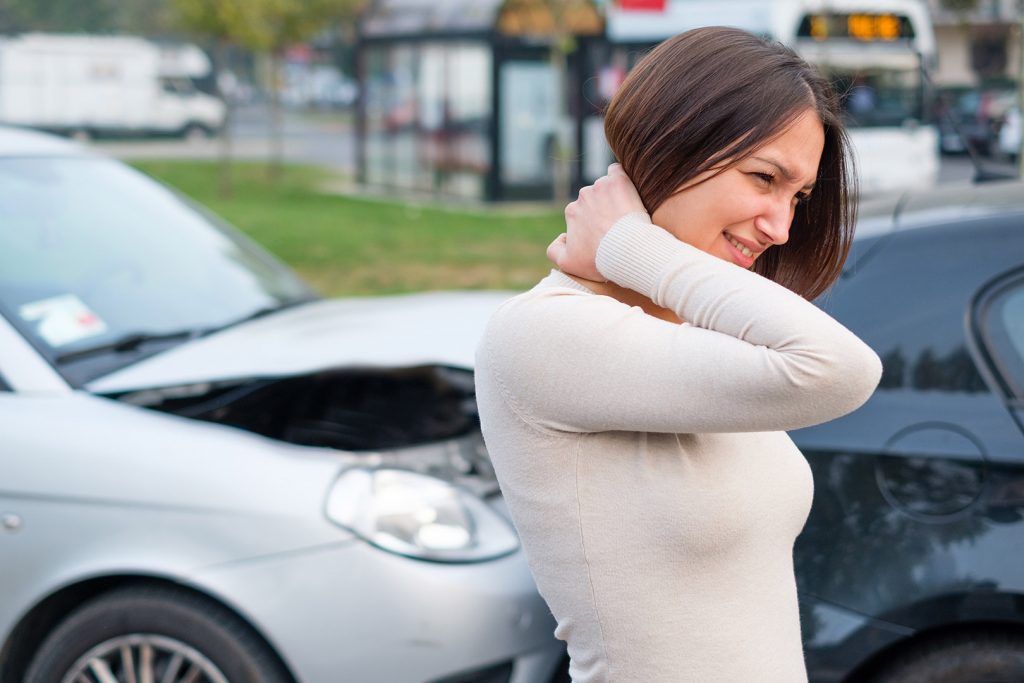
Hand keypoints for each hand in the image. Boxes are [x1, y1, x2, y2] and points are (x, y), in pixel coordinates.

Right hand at [547, 163, 647, 280]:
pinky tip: (628, 190)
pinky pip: (618, 172)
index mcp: (572, 211)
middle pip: (594, 199)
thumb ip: (554, 250)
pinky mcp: (618, 181)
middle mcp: (583, 196)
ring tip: (626, 213)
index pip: (582, 212)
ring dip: (614, 196)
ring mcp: (601, 186)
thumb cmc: (599, 260)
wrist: (626, 251)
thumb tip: (561, 237)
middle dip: (603, 209)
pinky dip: (621, 179)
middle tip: (618, 224)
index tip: (606, 232)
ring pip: (606, 187)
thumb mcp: (568, 263)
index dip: (593, 223)